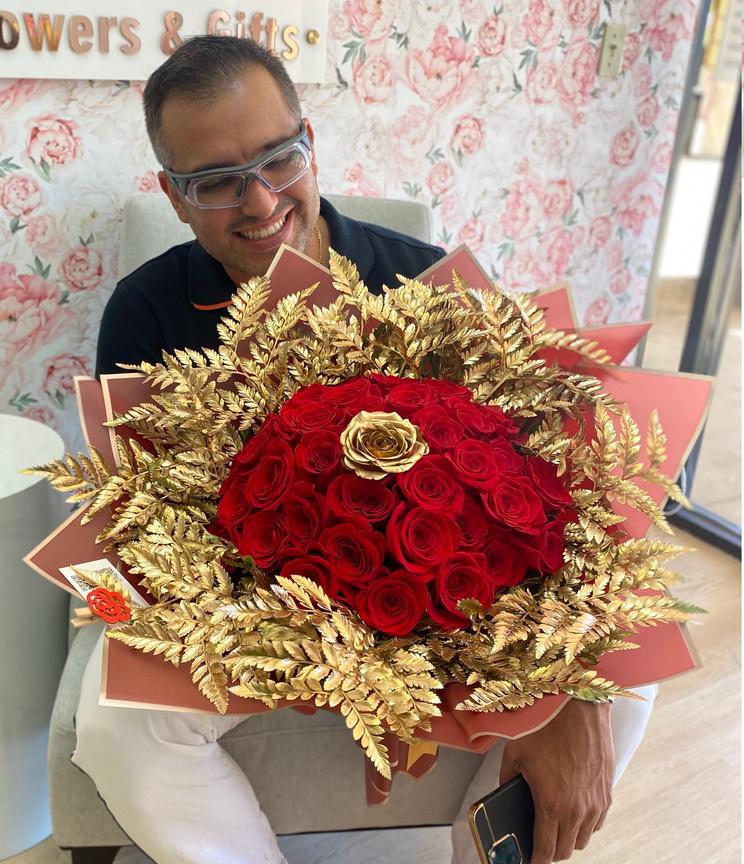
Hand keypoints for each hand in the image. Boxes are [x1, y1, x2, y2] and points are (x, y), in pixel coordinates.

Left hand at [499, 699, 613, 862]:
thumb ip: (507, 780)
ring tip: (555, 826)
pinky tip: (574, 811)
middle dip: (550, 850)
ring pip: (583, 839)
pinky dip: (585, 823)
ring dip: (568, 838)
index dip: (536, 861)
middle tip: (539, 841)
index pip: (545, 850)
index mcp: (551, 803)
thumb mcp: (515, 753)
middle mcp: (576, 809)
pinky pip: (597, 822)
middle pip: (565, 850)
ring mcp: (595, 802)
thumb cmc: (546, 725)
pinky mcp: (607, 792)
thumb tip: (504, 794)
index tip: (530, 861)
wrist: (579, 706)